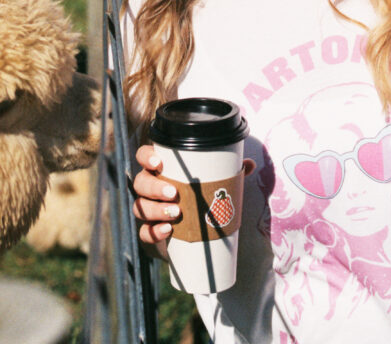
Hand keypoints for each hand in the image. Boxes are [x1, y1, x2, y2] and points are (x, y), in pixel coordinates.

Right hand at [133, 145, 255, 255]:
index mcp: (162, 169)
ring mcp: (148, 210)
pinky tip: (167, 231)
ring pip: (140, 206)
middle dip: (155, 187)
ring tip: (176, 213)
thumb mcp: (215, 183)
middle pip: (141, 182)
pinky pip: (144, 232)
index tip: (158, 162)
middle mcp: (150, 188)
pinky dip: (153, 232)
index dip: (146, 156)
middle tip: (174, 193)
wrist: (196, 234)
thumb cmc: (202, 196)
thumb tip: (250, 164)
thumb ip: (230, 172)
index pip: (143, 156)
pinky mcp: (151, 232)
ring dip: (155, 209)